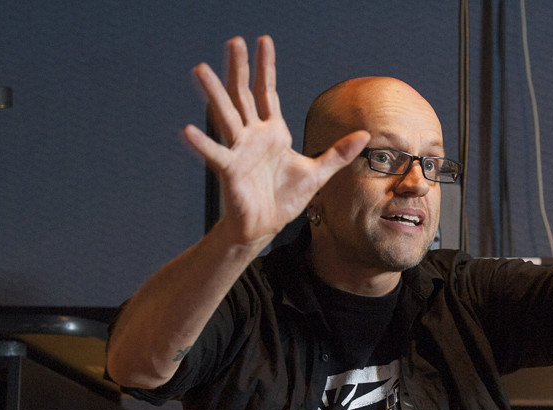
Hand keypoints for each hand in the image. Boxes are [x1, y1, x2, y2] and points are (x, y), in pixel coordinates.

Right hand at [182, 36, 369, 248]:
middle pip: (243, 94)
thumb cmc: (284, 200)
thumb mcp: (318, 173)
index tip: (262, 40)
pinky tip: (187, 130)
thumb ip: (338, 153)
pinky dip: (202, 143)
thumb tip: (364, 135)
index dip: (265, 67)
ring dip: (213, 93)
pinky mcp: (230, 171)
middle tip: (233, 40)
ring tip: (200, 69)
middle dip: (239, 68)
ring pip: (225, 115)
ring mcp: (239, 151)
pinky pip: (215, 154)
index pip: (267, 92)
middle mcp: (252, 136)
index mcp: (272, 132)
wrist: (265, 227)